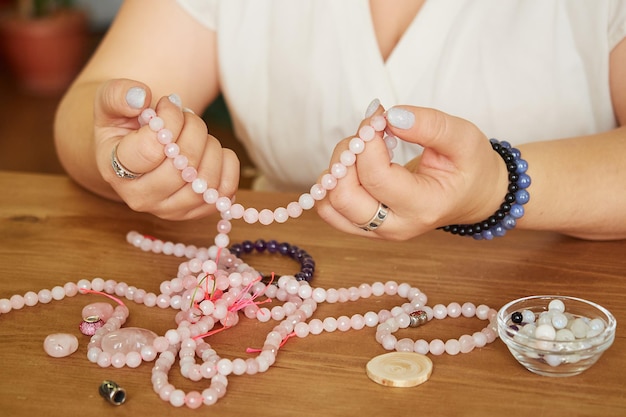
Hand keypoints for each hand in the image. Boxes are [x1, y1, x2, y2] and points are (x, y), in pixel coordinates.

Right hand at [93, 79, 239, 219]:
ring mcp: (168, 210)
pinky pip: (225, 191)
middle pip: (183, 167)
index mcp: (114, 169)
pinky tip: (213, 150)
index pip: (151, 150)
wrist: (138, 147)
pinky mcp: (195, 212)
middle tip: (188, 116)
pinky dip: (227, 165)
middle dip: (194, 131)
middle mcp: (139, 197)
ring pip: (206, 181)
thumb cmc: (125, 123)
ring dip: (211, 147)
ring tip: (198, 134)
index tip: (169, 105)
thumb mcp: (110, 102)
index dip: (170, 121)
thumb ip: (118, 94)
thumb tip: (140, 98)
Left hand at [317, 104, 508, 239]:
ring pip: (330, 205)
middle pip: (344, 197)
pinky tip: (354, 165)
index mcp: (423, 208)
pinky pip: (329, 209)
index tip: (378, 118)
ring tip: (362, 149)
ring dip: (336, 169)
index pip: (376, 177)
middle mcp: (395, 226)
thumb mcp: (464, 138)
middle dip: (346, 156)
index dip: (368, 141)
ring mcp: (376, 231)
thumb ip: (430, 125)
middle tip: (367, 134)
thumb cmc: (470, 167)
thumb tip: (390, 116)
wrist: (473, 195)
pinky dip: (331, 183)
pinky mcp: (363, 226)